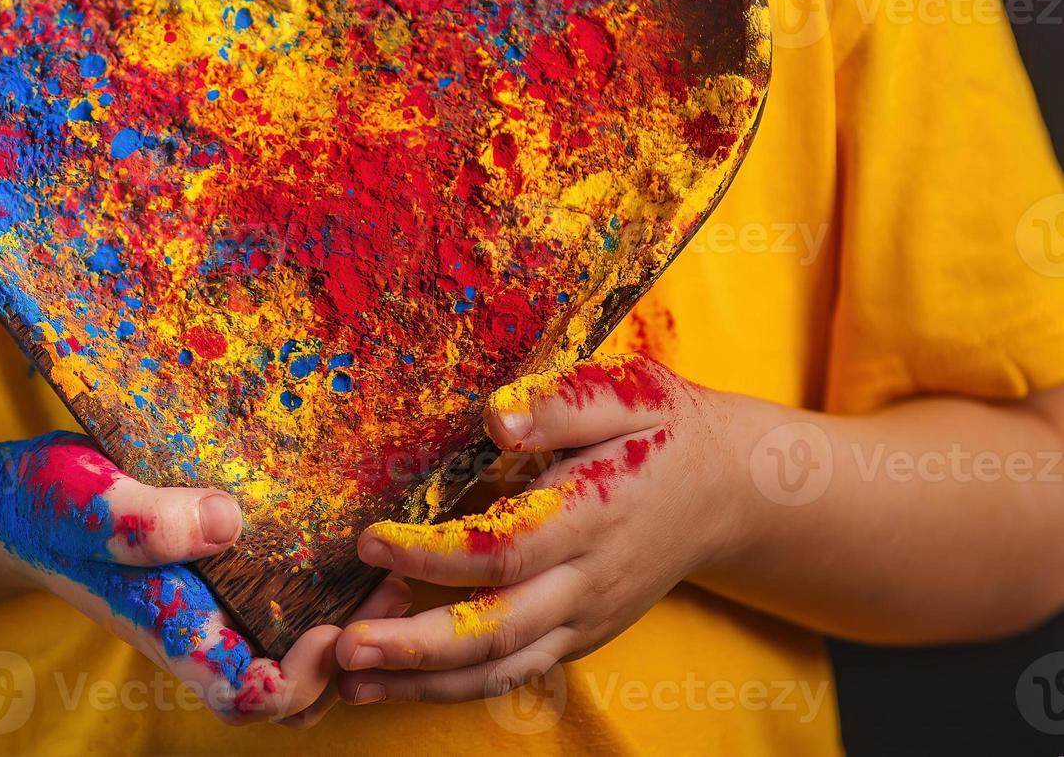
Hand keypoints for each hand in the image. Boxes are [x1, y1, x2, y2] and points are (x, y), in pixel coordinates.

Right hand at [0, 430, 407, 723]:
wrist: (23, 498)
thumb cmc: (47, 505)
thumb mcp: (88, 501)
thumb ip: (144, 523)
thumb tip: (228, 523)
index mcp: (172, 629)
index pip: (247, 697)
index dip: (300, 680)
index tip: (334, 629)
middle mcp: (200, 630)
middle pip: (286, 694)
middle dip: (348, 659)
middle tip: (392, 592)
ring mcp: (212, 608)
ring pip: (291, 655)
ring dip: (346, 628)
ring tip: (387, 572)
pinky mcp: (220, 576)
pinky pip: (281, 608)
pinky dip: (323, 594)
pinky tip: (348, 545)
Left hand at [335, 354, 747, 704]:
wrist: (729, 489)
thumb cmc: (661, 427)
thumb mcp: (624, 391)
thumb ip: (560, 402)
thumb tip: (495, 415)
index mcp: (593, 514)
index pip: (505, 548)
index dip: (435, 553)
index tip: (371, 540)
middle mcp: (590, 581)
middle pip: (498, 628)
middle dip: (418, 645)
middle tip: (346, 647)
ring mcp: (587, 618)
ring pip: (502, 667)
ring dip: (425, 682)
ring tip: (353, 683)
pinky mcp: (579, 636)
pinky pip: (514, 672)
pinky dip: (454, 684)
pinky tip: (397, 683)